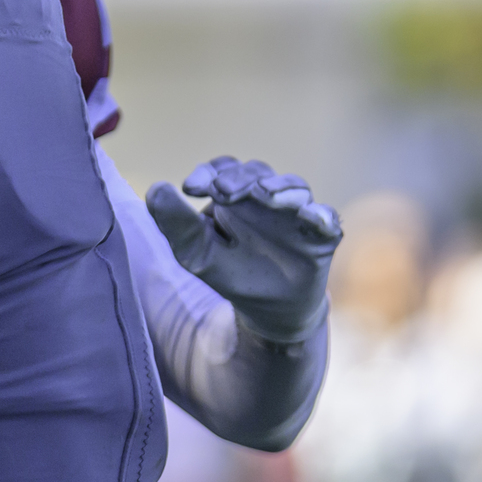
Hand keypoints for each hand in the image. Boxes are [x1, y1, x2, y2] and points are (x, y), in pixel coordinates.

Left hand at [146, 155, 341, 345]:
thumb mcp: (196, 252)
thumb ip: (176, 223)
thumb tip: (155, 188)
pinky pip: (326, 218)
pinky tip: (312, 217)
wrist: (269, 312)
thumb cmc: (231, 273)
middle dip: (240, 178)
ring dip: (279, 187)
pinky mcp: (320, 235)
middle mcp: (267, 197)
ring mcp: (296, 214)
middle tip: (223, 192)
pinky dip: (321, 214)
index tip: (190, 188)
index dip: (210, 171)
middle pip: (257, 172)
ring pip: (293, 187)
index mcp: (236, 195)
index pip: (224, 169)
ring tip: (264, 195)